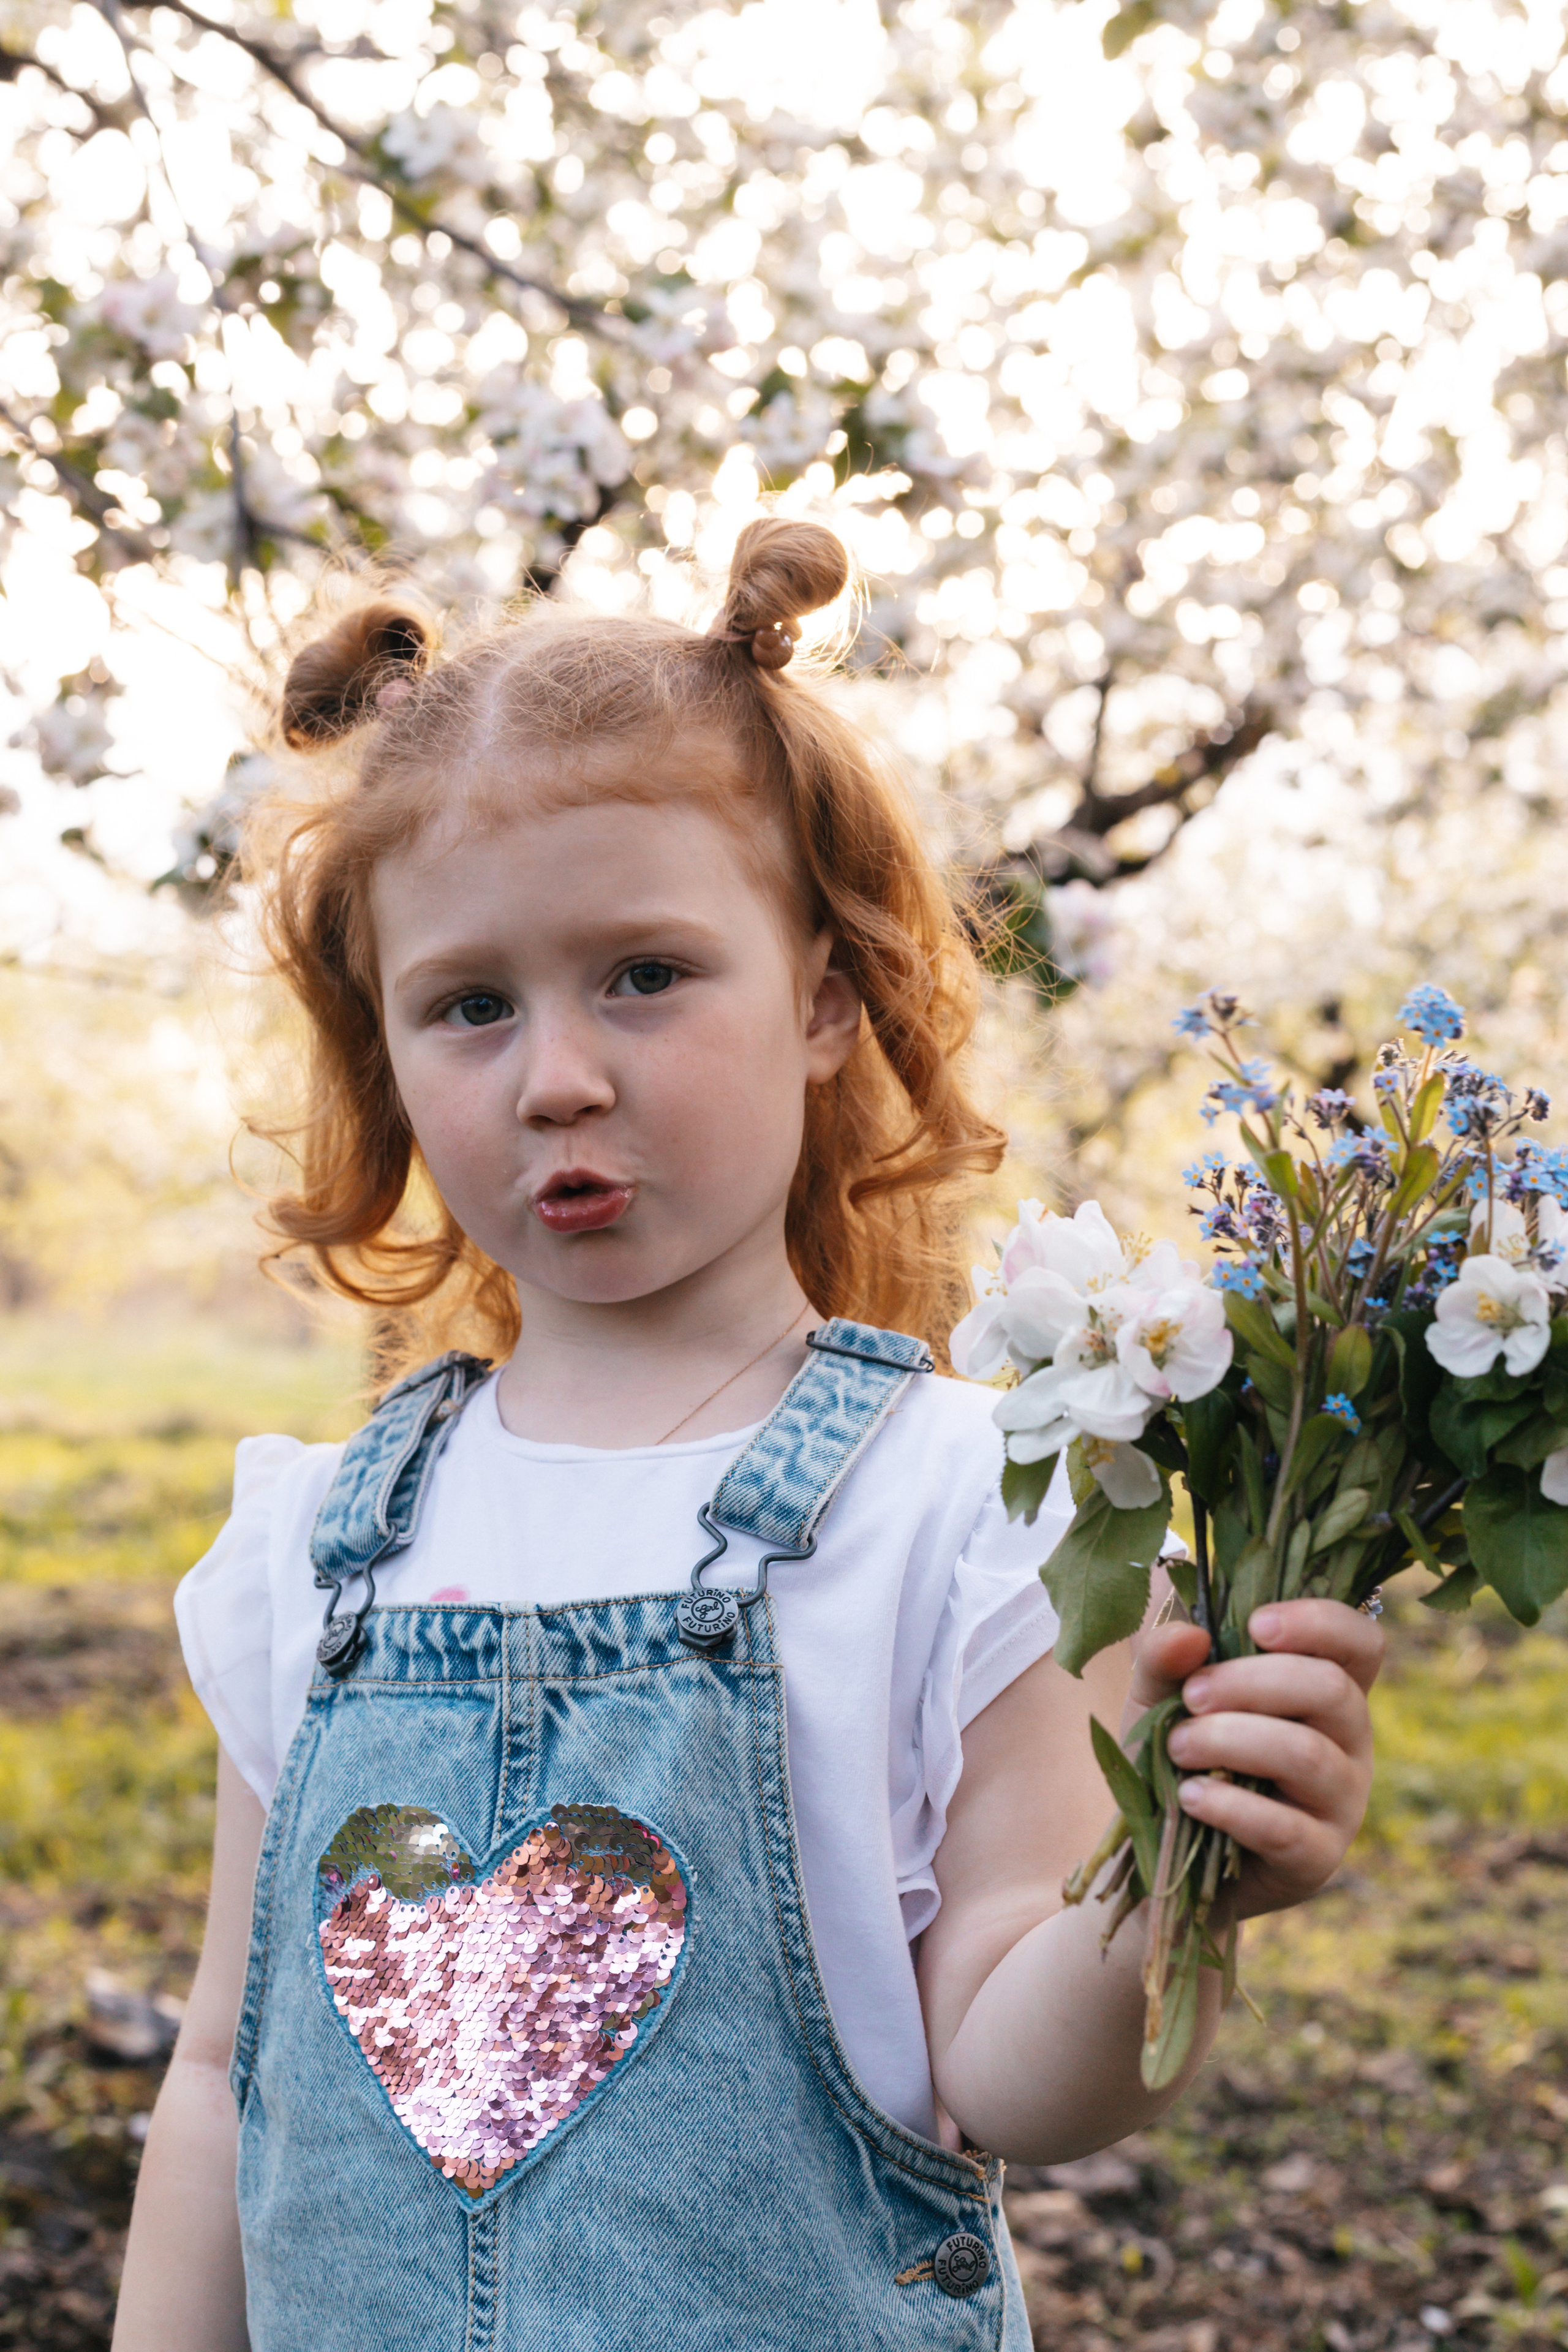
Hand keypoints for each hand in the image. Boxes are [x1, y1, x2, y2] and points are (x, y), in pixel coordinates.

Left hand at [1122, 1598, 1382, 1919]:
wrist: (1167, 1851)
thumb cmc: (1180, 1754)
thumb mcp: (1160, 1697)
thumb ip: (1165, 1659)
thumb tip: (1190, 1636)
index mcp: (1327, 1688)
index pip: (1361, 1642)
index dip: (1321, 1623)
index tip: (1257, 1624)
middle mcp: (1349, 1741)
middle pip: (1332, 1689)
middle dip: (1251, 1682)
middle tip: (1192, 1696)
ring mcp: (1341, 1802)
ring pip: (1308, 1754)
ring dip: (1232, 1741)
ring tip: (1177, 1746)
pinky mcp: (1317, 1858)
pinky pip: (1285, 1828)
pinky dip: (1230, 1807)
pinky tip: (1189, 1797)